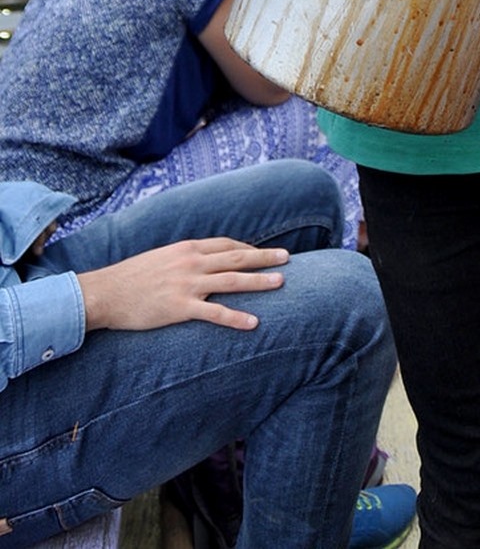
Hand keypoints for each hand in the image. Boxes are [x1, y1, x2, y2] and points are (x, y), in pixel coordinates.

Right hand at [78, 238, 289, 332]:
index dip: (247, 247)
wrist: (105, 293)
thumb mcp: (161, 257)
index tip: (262, 252)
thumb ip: (183, 258)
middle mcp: (192, 262)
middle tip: (287, 258)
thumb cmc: (131, 277)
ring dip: (260, 281)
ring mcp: (188, 284)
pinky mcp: (181, 307)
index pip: (226, 244)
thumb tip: (201, 261)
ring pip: (233, 280)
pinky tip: (254, 322)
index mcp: (187, 248)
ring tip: (281, 283)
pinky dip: (237, 317)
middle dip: (265, 257)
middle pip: (237, 257)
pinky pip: (215, 312)